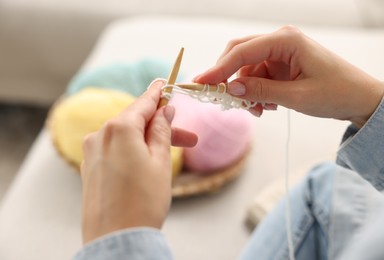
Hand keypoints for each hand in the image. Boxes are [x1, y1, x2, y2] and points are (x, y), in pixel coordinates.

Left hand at [81, 80, 196, 243]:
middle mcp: (100, 135)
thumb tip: (164, 110)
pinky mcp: (90, 167)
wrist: (116, 240)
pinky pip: (115, 149)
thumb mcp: (161, 161)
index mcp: (119, 128)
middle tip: (189, 138)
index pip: (144, 102)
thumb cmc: (143, 201)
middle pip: (136, 121)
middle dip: (162, 127)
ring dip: (149, 141)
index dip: (158, 93)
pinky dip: (133, 151)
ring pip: (127, 136)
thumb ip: (162, 131)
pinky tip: (147, 163)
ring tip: (171, 156)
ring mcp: (92, 152)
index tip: (165, 82)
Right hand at [194, 26, 383, 126]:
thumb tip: (231, 88)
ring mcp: (280, 54)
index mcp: (286, 40)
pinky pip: (257, 77)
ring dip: (245, 91)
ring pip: (247, 69)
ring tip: (257, 111)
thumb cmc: (336, 93)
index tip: (201, 82)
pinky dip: (255, 93)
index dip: (219, 68)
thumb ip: (261, 91)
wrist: (359, 98)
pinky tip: (266, 106)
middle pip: (240, 54)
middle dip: (229, 77)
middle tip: (221, 98)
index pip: (242, 51)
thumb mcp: (296, 96)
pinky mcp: (281, 66)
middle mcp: (280, 42)